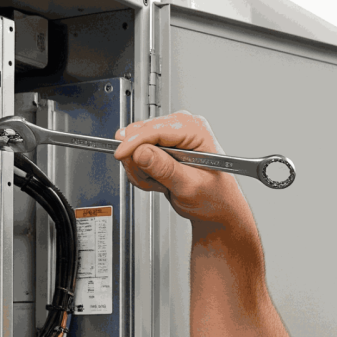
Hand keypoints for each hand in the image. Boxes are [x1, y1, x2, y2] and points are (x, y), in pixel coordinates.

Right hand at [113, 111, 253, 227]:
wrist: (216, 208)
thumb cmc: (214, 197)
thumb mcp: (189, 186)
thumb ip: (165, 169)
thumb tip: (141, 152)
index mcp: (195, 130)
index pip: (155, 129)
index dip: (134, 142)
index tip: (120, 155)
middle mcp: (183, 127)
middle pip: (140, 135)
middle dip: (141, 163)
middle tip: (156, 182)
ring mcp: (171, 136)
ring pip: (135, 147)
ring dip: (142, 171)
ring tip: (162, 184)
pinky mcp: (161, 146)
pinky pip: (137, 156)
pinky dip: (142, 173)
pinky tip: (159, 181)